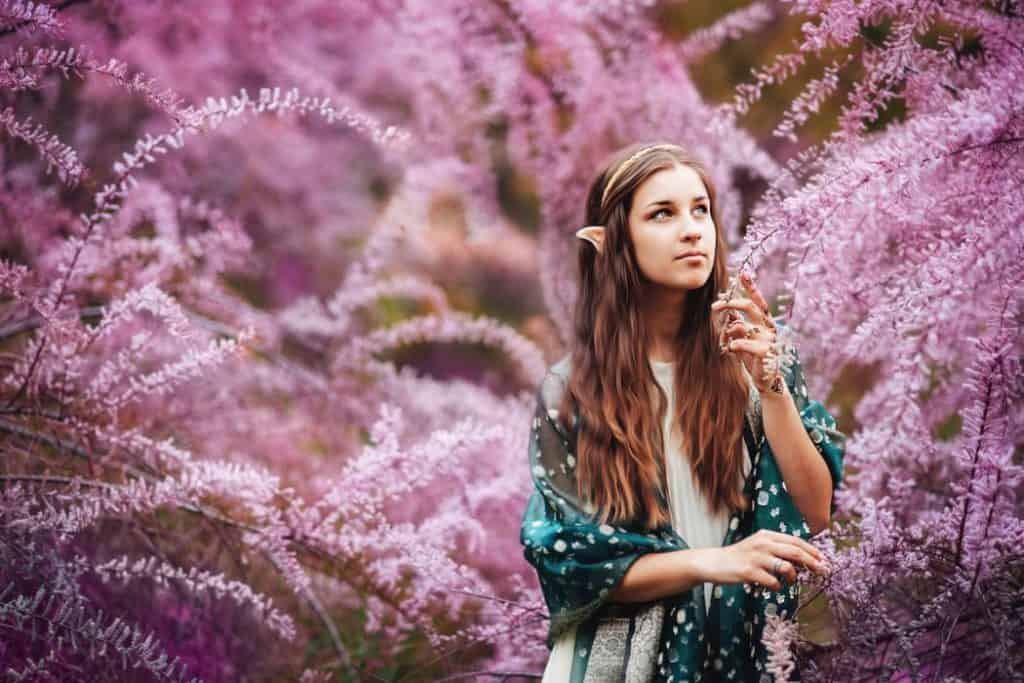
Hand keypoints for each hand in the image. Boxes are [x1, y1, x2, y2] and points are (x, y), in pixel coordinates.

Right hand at [703, 529, 830, 590]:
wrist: (714, 562)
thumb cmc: (739, 556)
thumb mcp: (758, 546)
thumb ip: (777, 549)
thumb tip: (804, 560)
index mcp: (766, 535)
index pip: (795, 541)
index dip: (812, 551)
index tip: (823, 560)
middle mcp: (762, 544)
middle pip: (795, 552)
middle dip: (813, 563)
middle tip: (822, 572)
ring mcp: (755, 557)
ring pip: (787, 567)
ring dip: (793, 577)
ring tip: (790, 581)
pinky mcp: (749, 571)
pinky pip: (773, 582)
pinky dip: (777, 587)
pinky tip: (773, 587)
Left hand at [711, 272, 783, 393]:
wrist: (764, 380)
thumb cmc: (752, 357)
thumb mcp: (742, 337)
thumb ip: (737, 324)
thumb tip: (727, 310)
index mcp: (765, 321)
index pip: (758, 300)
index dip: (751, 286)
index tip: (742, 273)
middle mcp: (769, 326)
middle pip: (748, 306)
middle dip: (730, 303)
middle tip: (714, 307)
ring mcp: (768, 338)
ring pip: (739, 325)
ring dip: (726, 333)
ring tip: (724, 343)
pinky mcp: (765, 351)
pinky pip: (740, 342)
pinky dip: (731, 345)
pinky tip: (729, 351)